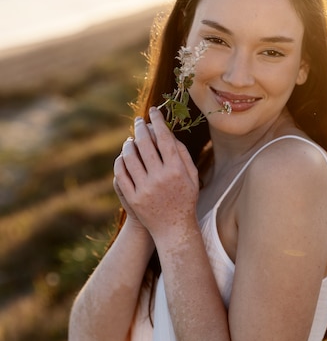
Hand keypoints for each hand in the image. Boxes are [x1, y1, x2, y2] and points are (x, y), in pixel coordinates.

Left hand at [114, 107, 199, 237]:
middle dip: (141, 128)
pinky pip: (121, 173)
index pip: (165, 138)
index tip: (153, 111)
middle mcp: (161, 177)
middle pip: (146, 144)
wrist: (173, 228)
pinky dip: (120, 161)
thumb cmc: (185, 199)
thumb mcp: (192, 177)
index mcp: (177, 170)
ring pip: (130, 156)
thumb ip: (182, 154)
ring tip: (131, 140)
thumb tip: (168, 134)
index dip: (158, 122)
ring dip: (129, 144)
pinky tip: (124, 156)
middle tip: (138, 121)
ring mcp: (145, 188)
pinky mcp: (133, 197)